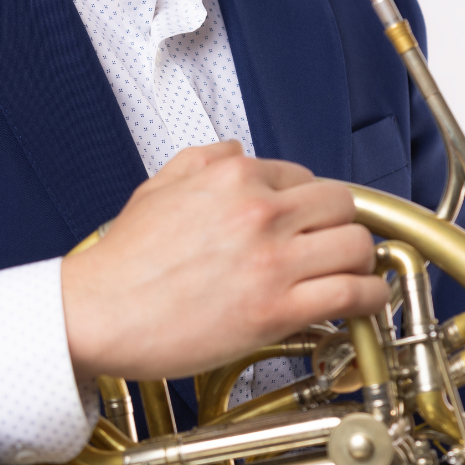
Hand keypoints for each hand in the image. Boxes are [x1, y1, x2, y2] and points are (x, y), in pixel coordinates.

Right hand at [60, 141, 384, 379]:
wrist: (94, 313)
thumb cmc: (121, 262)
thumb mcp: (157, 187)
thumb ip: (202, 160)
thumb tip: (235, 151)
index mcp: (233, 177)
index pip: (305, 178)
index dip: (312, 205)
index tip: (311, 225)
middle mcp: (259, 211)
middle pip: (342, 205)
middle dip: (342, 226)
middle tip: (336, 248)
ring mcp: (271, 260)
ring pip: (356, 245)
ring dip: (361, 262)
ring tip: (353, 276)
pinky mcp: (276, 308)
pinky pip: (350, 292)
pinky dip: (370, 298)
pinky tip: (366, 302)